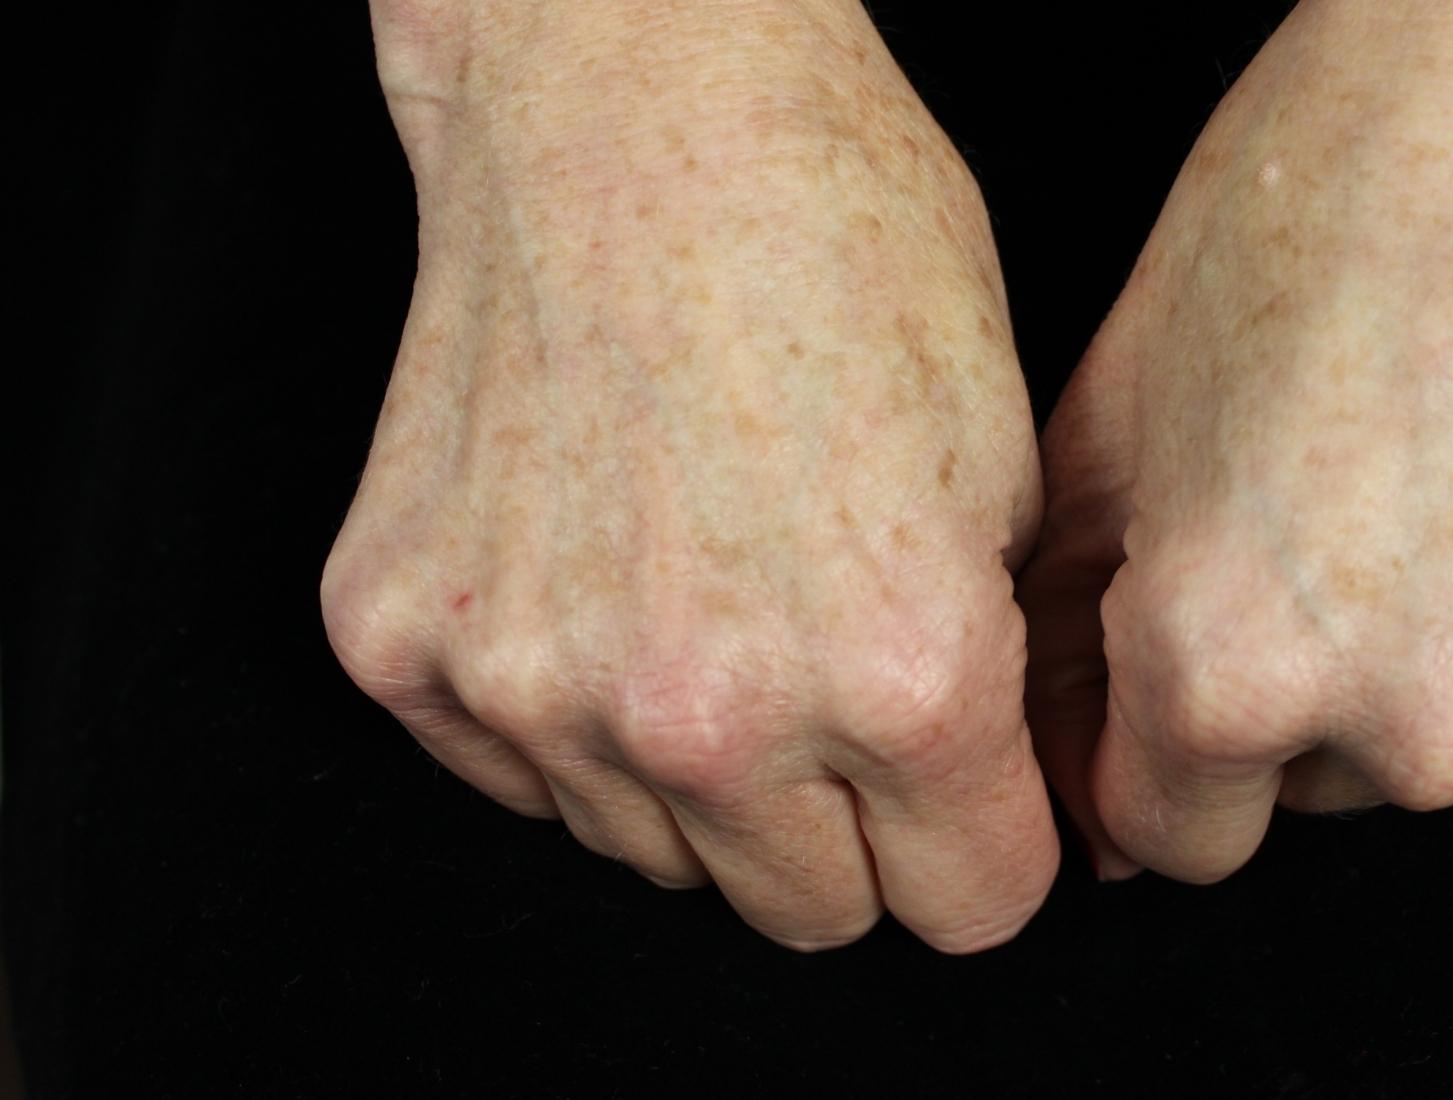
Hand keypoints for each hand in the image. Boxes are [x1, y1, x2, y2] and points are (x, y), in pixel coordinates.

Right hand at [323, 0, 1056, 951]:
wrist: (631, 109)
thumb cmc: (843, 241)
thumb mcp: (1007, 467)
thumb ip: (994, 683)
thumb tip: (983, 810)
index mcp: (898, 674)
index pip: (970, 910)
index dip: (984, 846)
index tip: (966, 797)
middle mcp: (708, 716)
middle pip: (812, 917)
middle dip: (849, 837)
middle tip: (836, 697)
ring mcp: (536, 688)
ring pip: (659, 859)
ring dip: (701, 778)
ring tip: (711, 599)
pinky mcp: (404, 648)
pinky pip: (519, 780)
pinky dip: (567, 711)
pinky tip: (602, 571)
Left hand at [1022, 0, 1452, 882]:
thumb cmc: (1303, 205)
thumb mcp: (1115, 407)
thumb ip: (1068, 623)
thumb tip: (1060, 764)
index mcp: (1232, 671)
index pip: (1175, 841)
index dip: (1162, 744)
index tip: (1195, 649)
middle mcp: (1419, 724)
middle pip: (1331, 787)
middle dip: (1311, 686)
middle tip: (1339, 506)